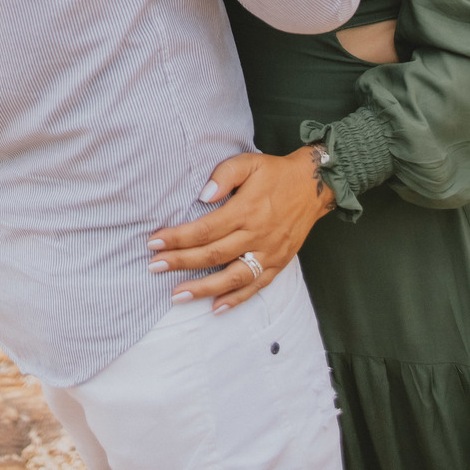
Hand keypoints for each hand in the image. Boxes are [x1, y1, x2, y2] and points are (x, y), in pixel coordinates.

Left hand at [147, 146, 332, 311]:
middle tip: (154, 267)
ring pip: (232, 277)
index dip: (178, 238)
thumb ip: (225, 174)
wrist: (314, 185)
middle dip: (180, 262)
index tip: (155, 242)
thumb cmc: (276, 173)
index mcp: (245, 210)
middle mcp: (256, 235)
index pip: (205, 229)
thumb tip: (203, 195)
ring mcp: (268, 253)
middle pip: (212, 255)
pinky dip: (236, 299)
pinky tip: (216, 307)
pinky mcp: (278, 263)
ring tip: (177, 295)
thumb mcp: (249, 162)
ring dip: (203, 289)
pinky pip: (255, 286)